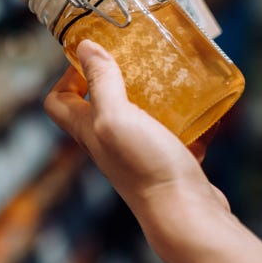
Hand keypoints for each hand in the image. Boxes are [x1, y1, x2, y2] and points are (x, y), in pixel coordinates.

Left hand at [44, 39, 232, 260]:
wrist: (186, 215)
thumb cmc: (146, 167)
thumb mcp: (116, 117)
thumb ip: (101, 83)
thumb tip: (84, 47)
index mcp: (89, 132)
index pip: (58, 101)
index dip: (68, 76)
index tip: (93, 55)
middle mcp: (109, 144)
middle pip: (99, 105)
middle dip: (115, 76)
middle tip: (137, 56)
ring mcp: (139, 155)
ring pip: (140, 117)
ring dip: (153, 95)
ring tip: (170, 73)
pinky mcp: (170, 162)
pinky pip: (177, 133)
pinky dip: (188, 119)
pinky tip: (203, 104)